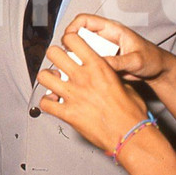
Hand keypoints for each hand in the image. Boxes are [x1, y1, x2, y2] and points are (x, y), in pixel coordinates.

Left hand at [38, 30, 148, 154]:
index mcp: (98, 67)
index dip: (68, 40)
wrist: (131, 135)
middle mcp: (83, 78)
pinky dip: (47, 103)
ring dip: (47, 78)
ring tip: (54, 82)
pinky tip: (54, 103)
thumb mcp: (125, 84)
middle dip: (54, 56)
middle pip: (53, 53)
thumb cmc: (132, 113)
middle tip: (59, 63)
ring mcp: (73, 95)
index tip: (70, 47)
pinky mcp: (67, 114)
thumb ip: (109, 75)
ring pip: (44, 76)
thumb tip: (102, 74)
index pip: (73, 39)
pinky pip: (45, 104)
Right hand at [63, 14, 171, 83]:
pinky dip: (83, 67)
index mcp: (112, 30)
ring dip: (76, 58)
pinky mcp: (103, 61)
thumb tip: (100, 63)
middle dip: (71, 46)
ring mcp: (103, 50)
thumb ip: (119, 62)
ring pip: (81, 50)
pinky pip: (88, 61)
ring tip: (76, 69)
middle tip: (69, 58)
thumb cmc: (152, 59)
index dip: (72, 27)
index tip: (68, 40)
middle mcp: (105, 38)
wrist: (158, 71)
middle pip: (79, 36)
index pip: (85, 20)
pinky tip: (84, 75)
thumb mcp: (137, 60)